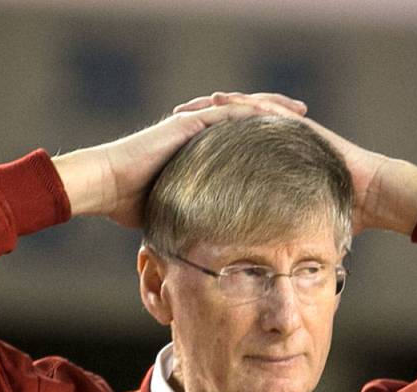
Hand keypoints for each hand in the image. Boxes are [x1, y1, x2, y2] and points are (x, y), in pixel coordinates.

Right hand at [53, 92, 306, 227]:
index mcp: (199, 153)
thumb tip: (207, 255)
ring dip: (274, 111)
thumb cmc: (130, 206)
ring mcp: (195, 125)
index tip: (296, 149)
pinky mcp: (189, 123)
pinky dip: (253, 111)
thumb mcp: (174, 215)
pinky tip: (275, 113)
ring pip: (243, 110)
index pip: (242, 142)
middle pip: (248, 121)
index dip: (269, 143)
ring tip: (301, 113)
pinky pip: (228, 112)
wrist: (107, 187)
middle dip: (279, 121)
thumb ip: (195, 223)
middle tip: (309, 124)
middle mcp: (200, 134)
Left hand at [174, 93, 416, 235]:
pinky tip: (221, 101)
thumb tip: (251, 277)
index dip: (198, 151)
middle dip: (198, 122)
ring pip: (242, 112)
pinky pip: (266, 109)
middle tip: (169, 123)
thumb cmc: (338, 217)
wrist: (371, 198)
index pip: (226, 152)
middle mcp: (274, 144)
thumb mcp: (292, 232)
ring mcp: (286, 132)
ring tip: (188, 107)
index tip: (171, 155)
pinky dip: (243, 104)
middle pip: (227, 126)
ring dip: (214, 107)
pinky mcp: (299, 126)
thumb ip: (271, 244)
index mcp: (268, 166)